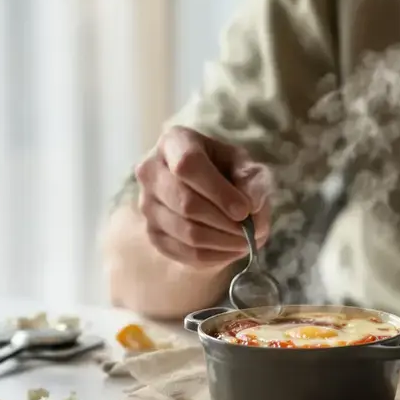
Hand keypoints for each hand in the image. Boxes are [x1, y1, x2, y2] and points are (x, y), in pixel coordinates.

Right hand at [133, 126, 271, 269]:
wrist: (205, 189)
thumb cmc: (225, 169)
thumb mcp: (244, 164)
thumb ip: (252, 180)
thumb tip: (252, 207)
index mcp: (174, 142)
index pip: (188, 165)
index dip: (218, 191)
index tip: (244, 210)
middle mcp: (151, 171)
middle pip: (186, 203)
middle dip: (225, 222)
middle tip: (252, 232)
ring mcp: (147, 204)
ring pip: (186, 232)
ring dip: (223, 242)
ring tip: (247, 242)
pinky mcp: (152, 233)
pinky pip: (183, 252)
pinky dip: (213, 256)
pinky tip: (232, 251)